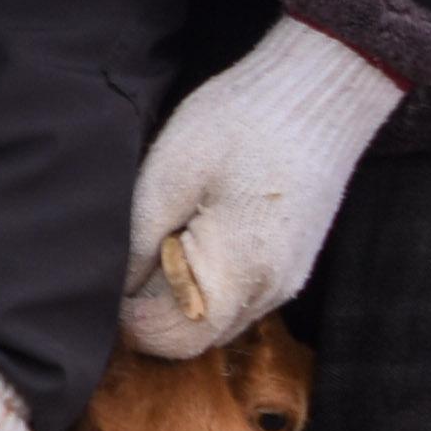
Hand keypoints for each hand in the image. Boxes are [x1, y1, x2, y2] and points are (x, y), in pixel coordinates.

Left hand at [121, 16, 406, 357]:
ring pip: (214, 321)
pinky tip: (198, 231)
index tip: (112, 272)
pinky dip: (208, 284)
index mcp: (236, 273)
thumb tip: (113, 289)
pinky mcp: (292, 265)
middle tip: (135, 250)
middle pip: (192, 339)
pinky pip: (238, 299)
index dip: (127, 316)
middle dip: (151, 310)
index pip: (168, 339)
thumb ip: (137, 242)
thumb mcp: (168, 173)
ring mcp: (285, 282)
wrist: (319, 91)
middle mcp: (267, 292)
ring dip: (179, 298)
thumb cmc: (239, 121)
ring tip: (168, 233)